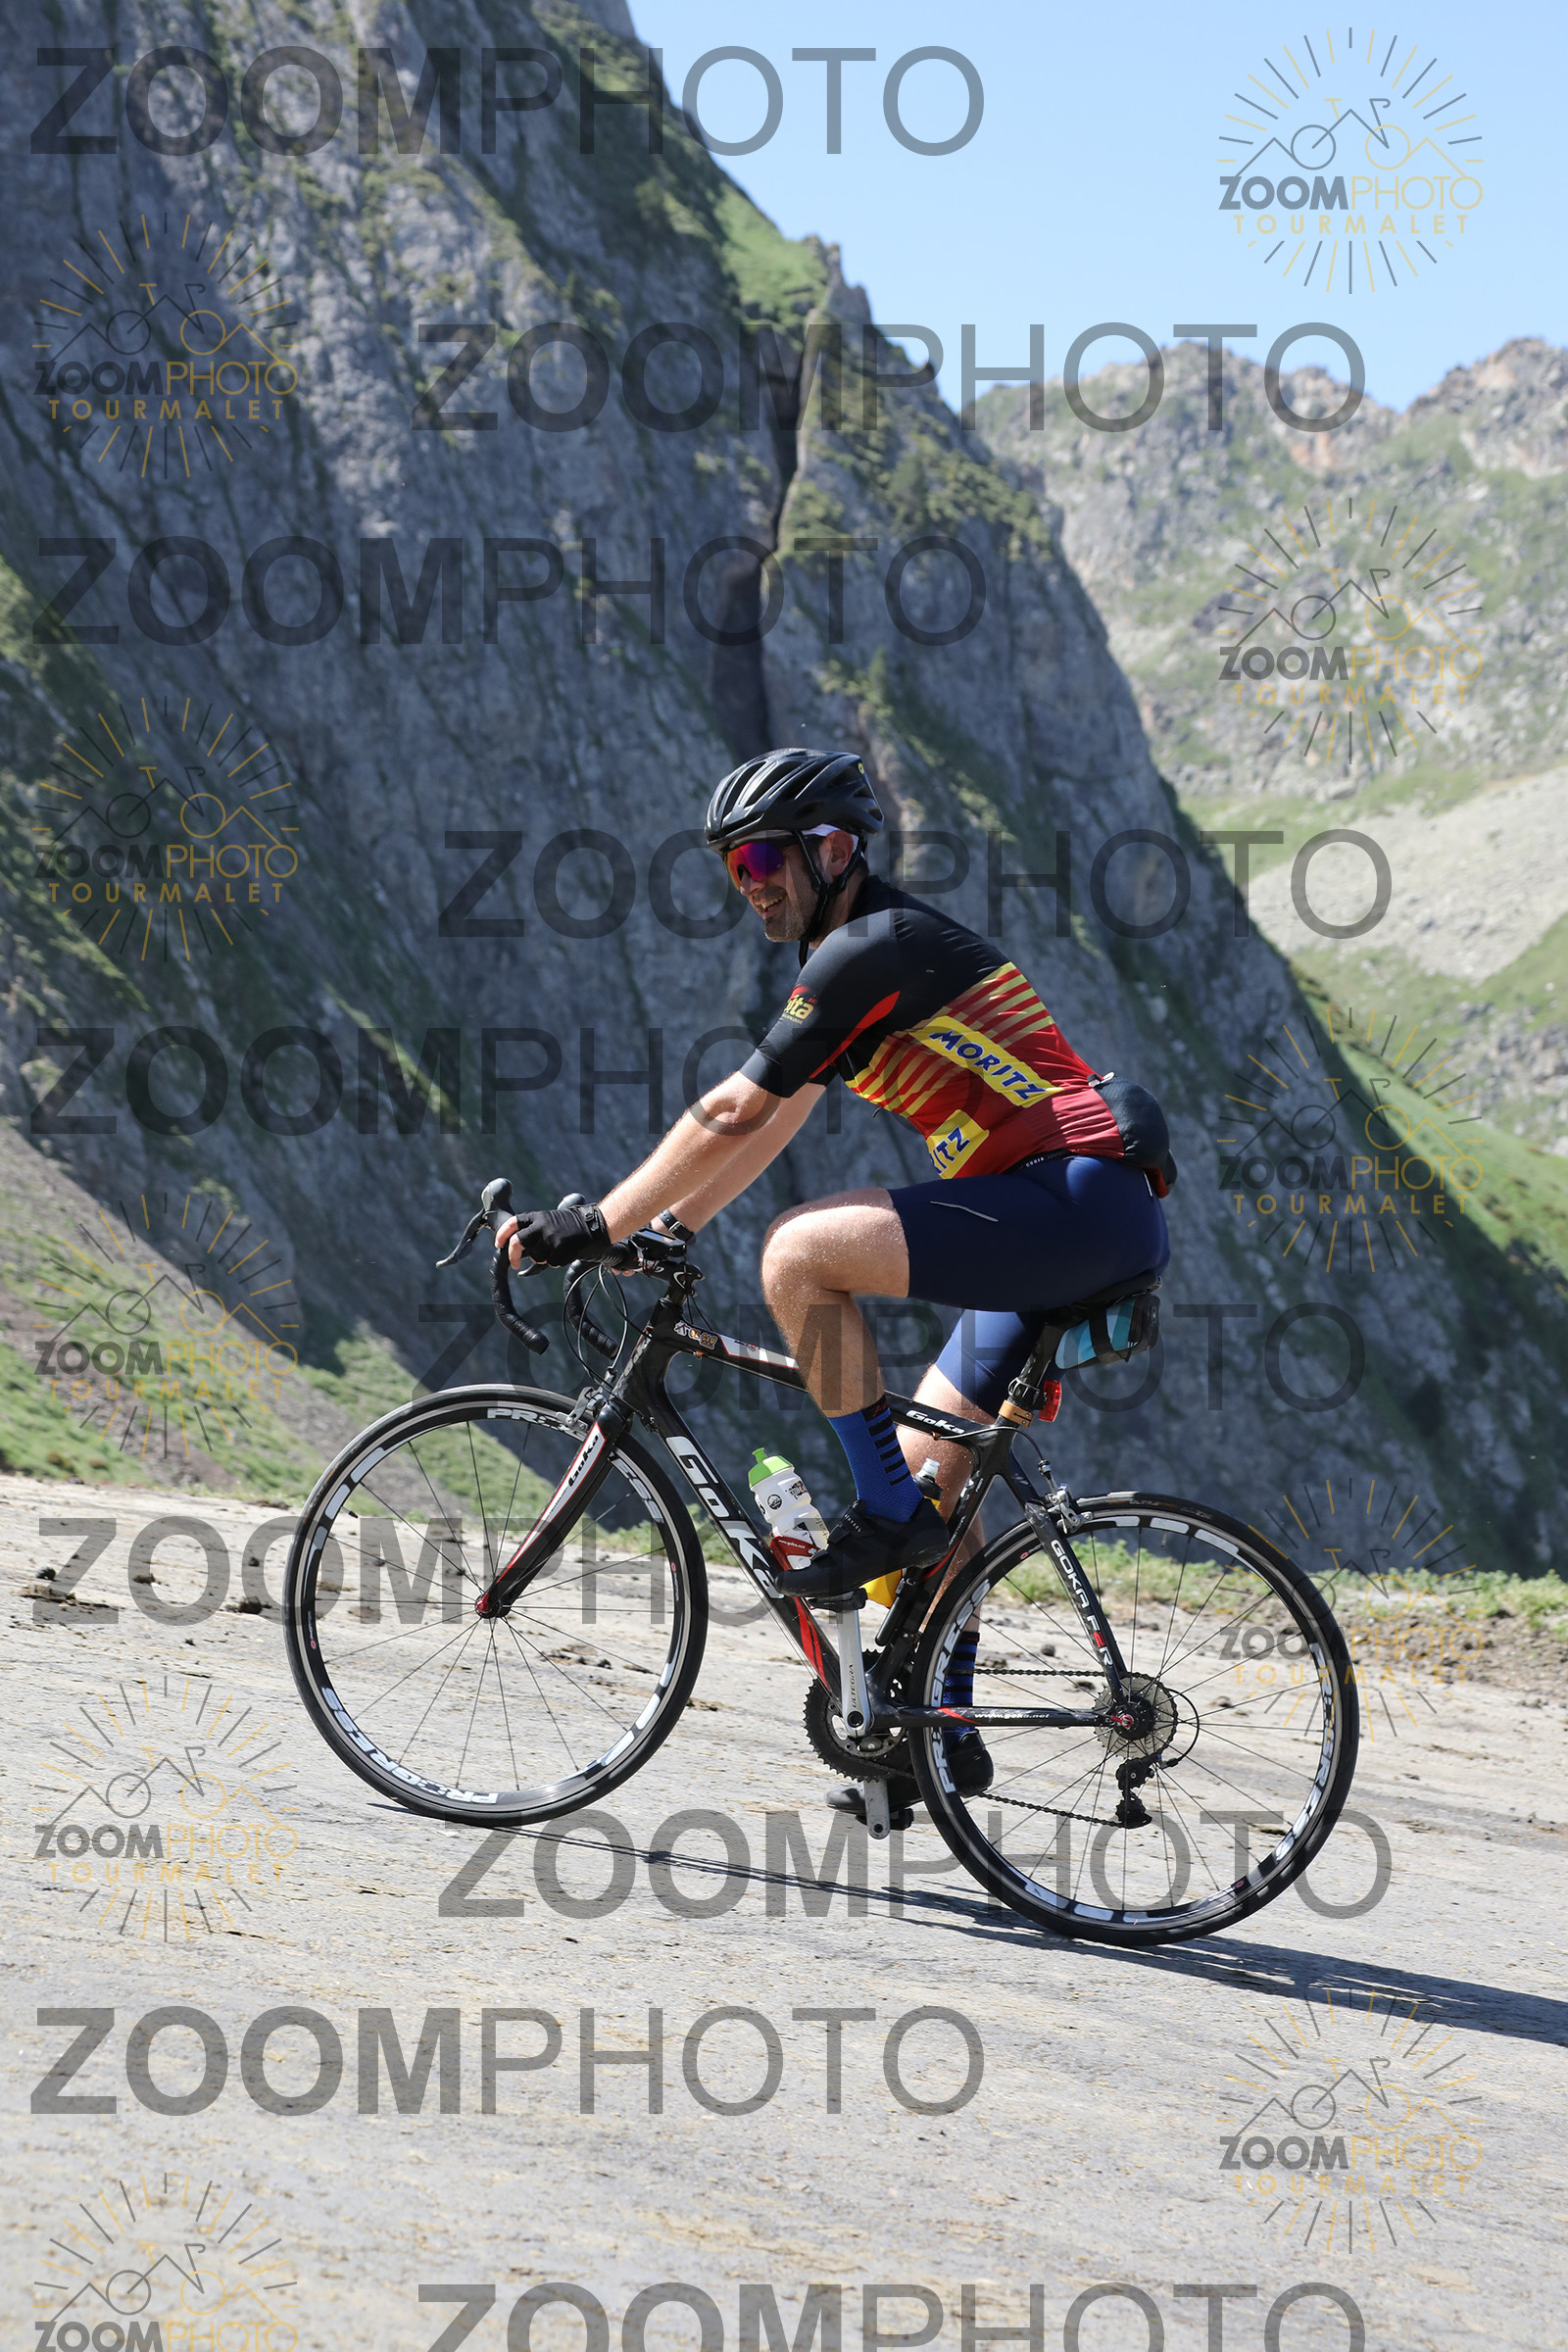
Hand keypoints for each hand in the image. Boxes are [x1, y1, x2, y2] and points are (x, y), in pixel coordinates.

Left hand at [495, 1202, 614, 1269]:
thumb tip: (518, 1250)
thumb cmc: (574, 1225)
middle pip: (517, 1243)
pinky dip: (557, 1262)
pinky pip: (552, 1263)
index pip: (513, 1223)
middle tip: (514, 1263)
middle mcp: (542, 1226)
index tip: (498, 1244)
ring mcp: (551, 1237)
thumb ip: (535, 1231)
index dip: (502, 1234)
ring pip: (536, 1257)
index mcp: (538, 1217)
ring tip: (558, 1250)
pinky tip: (567, 1252)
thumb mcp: (552, 1220)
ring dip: (544, 1259)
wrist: (597, 1224)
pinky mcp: (560, 1248)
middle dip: (512, 1256)